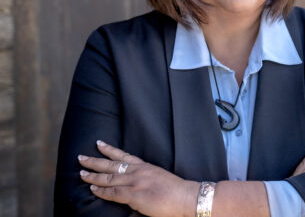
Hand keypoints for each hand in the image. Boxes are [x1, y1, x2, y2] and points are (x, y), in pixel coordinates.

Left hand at [78, 140, 198, 216]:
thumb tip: (137, 187)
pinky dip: (101, 191)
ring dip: (93, 175)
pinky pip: (113, 192)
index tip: (100, 144)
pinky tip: (92, 189)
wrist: (187, 197)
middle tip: (81, 157)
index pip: (124, 156)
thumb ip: (147, 180)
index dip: (110, 150)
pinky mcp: (135, 194)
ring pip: (108, 177)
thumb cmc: (177, 192)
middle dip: (95, 161)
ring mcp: (136, 182)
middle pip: (112, 164)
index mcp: (146, 167)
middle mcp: (139, 171)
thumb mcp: (160, 179)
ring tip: (81, 173)